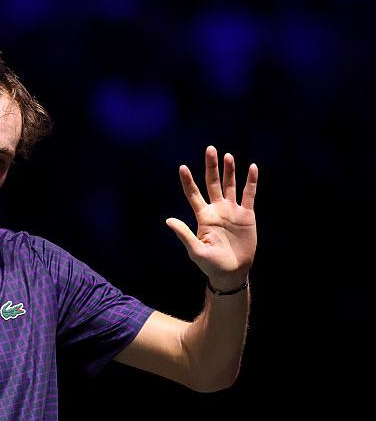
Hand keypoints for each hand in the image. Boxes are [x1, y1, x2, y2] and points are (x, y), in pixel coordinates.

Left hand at [167, 146, 257, 288]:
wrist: (232, 271)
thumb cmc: (210, 264)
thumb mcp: (196, 250)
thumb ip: (184, 234)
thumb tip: (168, 220)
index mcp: (203, 216)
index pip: (193, 195)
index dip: (188, 181)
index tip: (182, 167)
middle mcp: (217, 210)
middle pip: (213, 183)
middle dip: (211, 167)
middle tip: (210, 149)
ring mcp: (232, 211)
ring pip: (230, 186)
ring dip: (229, 171)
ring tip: (227, 156)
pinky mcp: (247, 215)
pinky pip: (249, 195)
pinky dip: (250, 182)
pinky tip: (251, 167)